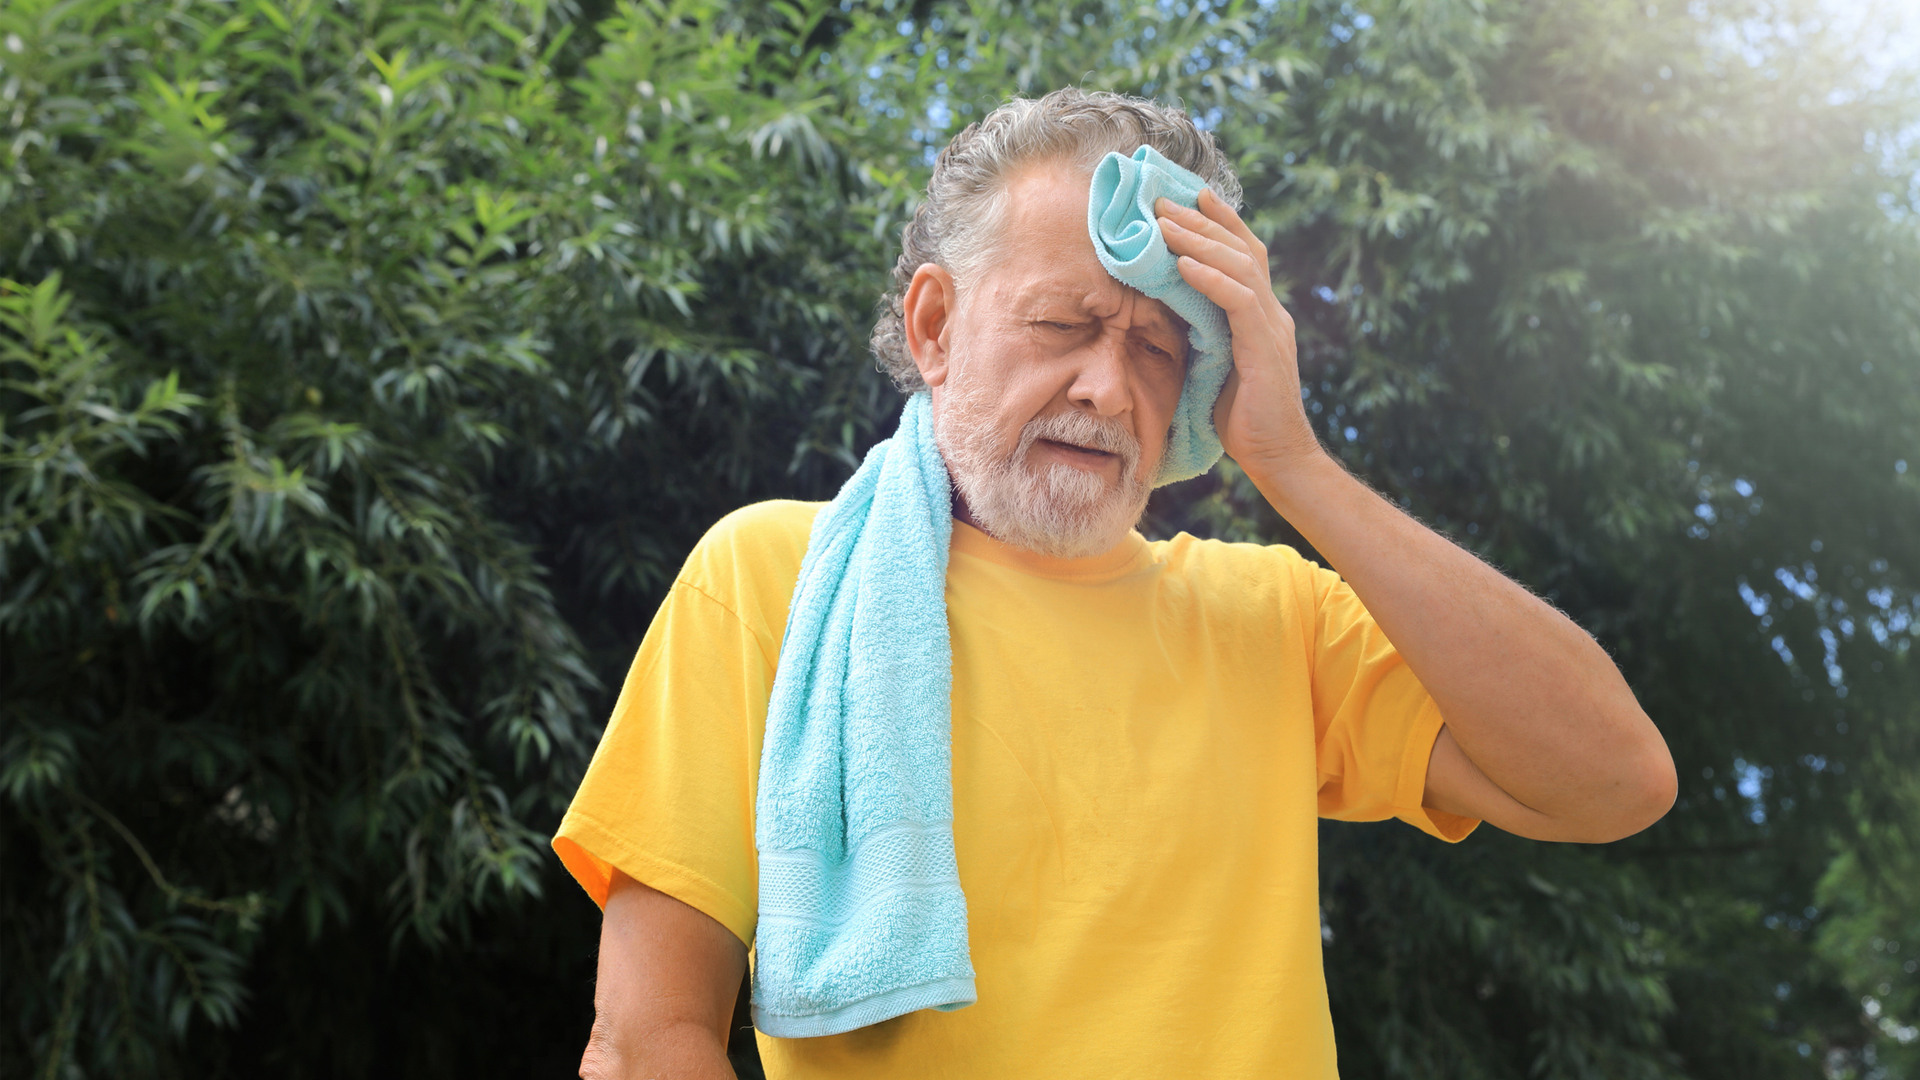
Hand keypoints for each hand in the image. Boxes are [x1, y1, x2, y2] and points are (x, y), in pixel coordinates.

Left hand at [1157, 191, 1323, 478]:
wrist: (1277, 457)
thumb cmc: (1242, 419)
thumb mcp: (1215, 364)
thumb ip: (1203, 333)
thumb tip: (1166, 310)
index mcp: (1262, 314)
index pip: (1245, 254)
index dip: (1220, 221)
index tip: (1190, 195)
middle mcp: (1272, 312)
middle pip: (1240, 249)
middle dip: (1201, 221)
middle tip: (1162, 199)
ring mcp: (1272, 327)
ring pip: (1238, 266)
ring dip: (1198, 240)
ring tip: (1164, 222)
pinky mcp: (1265, 347)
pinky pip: (1238, 301)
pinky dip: (1209, 278)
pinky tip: (1182, 263)